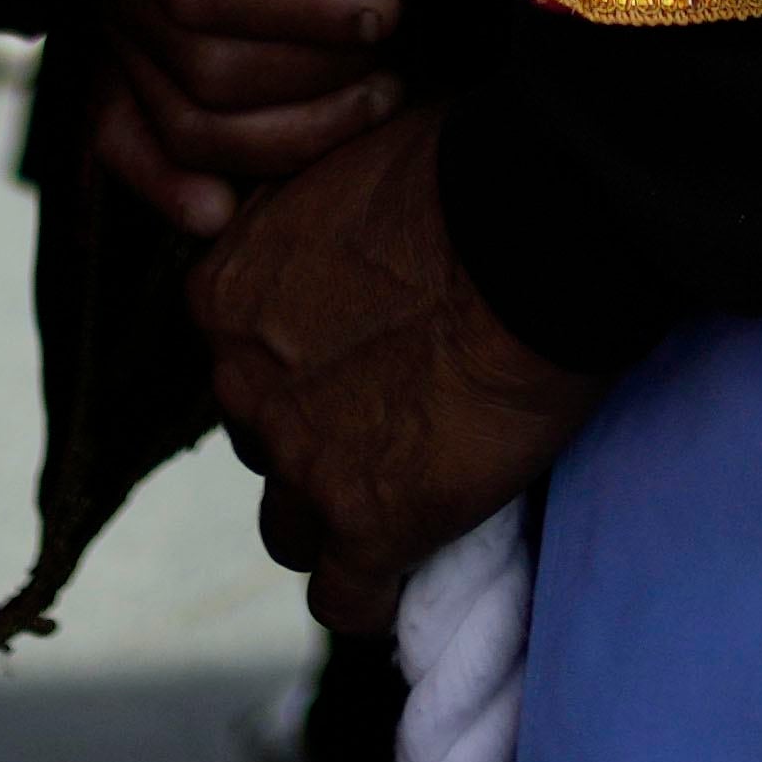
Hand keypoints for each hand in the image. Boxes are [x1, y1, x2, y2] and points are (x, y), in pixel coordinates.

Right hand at [54, 0, 462, 237]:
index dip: (301, 13)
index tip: (386, 15)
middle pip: (196, 60)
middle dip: (311, 82)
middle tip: (399, 67)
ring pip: (173, 114)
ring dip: (283, 135)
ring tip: (372, 102)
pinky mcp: (102, 37)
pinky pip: (118, 133)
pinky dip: (169, 181)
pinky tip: (226, 210)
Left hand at [195, 110, 597, 633]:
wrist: (537, 231)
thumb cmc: (465, 170)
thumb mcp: (346, 163)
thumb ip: (314, 219)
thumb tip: (344, 229)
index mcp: (224, 295)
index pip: (238, 358)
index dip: (300, 364)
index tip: (357, 360)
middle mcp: (241, 385)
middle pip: (261, 440)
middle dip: (315, 434)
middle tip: (394, 416)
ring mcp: (301, 461)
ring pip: (290, 527)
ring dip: (336, 515)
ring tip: (403, 497)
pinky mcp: (370, 524)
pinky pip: (346, 598)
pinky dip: (373, 595)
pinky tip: (408, 574)